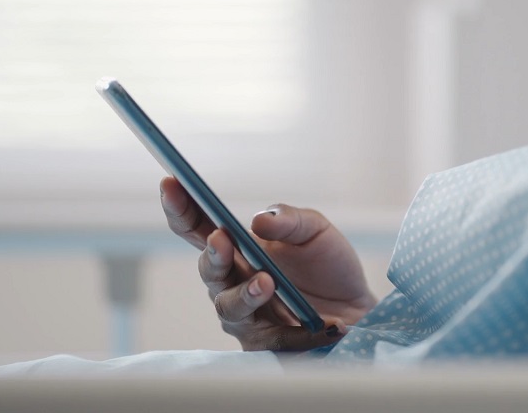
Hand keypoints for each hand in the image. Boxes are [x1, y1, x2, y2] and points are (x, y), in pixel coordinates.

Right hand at [160, 176, 377, 350]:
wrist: (357, 306)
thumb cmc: (327, 264)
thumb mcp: (314, 229)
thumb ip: (288, 220)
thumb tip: (258, 221)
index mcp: (237, 247)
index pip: (198, 226)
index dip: (180, 207)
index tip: (170, 183)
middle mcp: (233, 280)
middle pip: (208, 269)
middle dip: (212, 254)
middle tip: (221, 240)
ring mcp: (245, 314)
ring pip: (229, 307)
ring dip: (244, 293)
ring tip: (266, 281)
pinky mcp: (266, 343)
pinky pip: (266, 339)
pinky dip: (290, 331)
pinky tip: (312, 321)